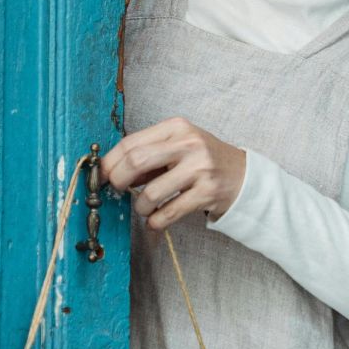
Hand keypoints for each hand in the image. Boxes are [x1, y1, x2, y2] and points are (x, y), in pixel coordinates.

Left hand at [101, 117, 246, 230]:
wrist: (244, 176)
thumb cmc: (203, 161)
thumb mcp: (178, 147)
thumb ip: (149, 155)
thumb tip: (112, 171)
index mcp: (177, 127)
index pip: (132, 142)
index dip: (111, 161)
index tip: (104, 175)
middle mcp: (189, 144)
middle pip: (137, 161)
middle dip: (119, 180)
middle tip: (118, 190)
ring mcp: (200, 168)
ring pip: (152, 192)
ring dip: (141, 207)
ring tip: (145, 208)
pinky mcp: (207, 192)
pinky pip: (169, 212)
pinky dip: (156, 221)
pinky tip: (156, 221)